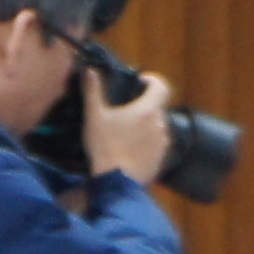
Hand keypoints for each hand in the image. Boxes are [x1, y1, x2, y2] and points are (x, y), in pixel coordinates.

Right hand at [87, 68, 178, 189]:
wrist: (118, 182)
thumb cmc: (106, 147)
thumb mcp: (94, 117)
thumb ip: (92, 91)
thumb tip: (90, 71)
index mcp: (147, 110)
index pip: (162, 87)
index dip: (153, 80)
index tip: (142, 80)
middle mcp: (160, 124)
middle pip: (156, 107)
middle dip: (142, 106)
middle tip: (122, 112)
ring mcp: (162, 142)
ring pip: (156, 126)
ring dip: (144, 125)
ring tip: (123, 133)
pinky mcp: (161, 158)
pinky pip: (156, 143)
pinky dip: (145, 142)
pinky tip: (128, 149)